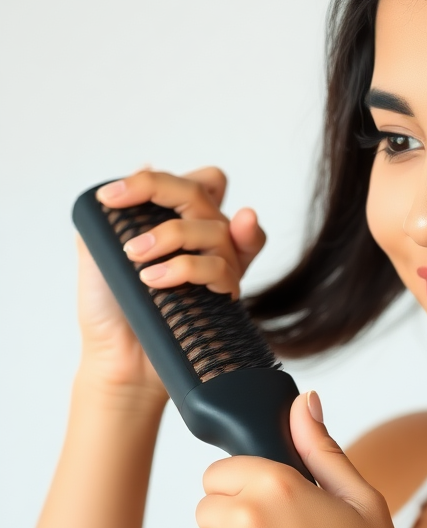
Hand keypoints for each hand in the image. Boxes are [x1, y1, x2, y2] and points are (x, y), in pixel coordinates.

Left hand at [78, 167, 265, 394]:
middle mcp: (205, 239)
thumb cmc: (111, 311)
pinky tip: (158, 278)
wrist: (119, 361)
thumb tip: (142, 166)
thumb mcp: (100, 253)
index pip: (192, 181)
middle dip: (162, 193)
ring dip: (171, 236)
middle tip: (123, 214)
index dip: (155, 181)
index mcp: (181, 223)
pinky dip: (186, 268)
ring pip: (214, 228)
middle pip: (206, 190)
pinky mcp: (225, 294)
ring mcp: (219, 264)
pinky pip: (221, 267)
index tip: (111, 197)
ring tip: (136, 258)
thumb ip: (116, 214)